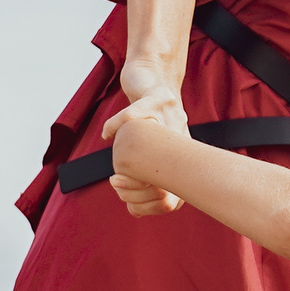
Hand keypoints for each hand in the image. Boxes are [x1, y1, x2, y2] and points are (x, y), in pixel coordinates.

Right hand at [101, 61, 187, 215]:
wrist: (157, 80)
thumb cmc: (154, 121)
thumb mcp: (155, 153)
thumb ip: (146, 181)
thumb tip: (134, 210)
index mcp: (182, 160)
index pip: (176, 198)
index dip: (152, 206)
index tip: (132, 204)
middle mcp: (181, 142)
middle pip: (168, 180)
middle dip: (139, 190)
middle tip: (119, 184)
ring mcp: (171, 120)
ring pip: (150, 149)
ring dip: (128, 167)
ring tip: (117, 173)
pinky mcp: (157, 97)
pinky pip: (133, 114)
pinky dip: (115, 125)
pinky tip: (107, 133)